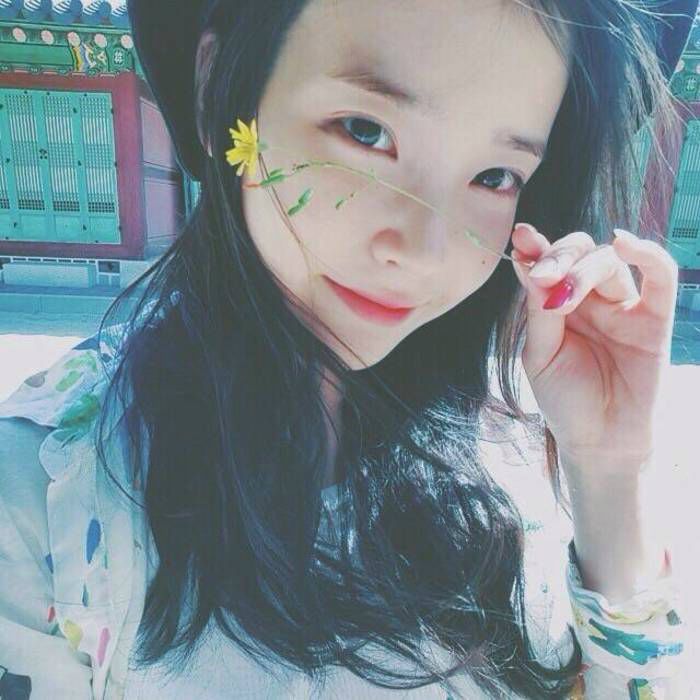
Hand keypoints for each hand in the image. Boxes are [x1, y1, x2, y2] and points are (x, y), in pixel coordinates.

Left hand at [510, 223, 677, 478]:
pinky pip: (660, 277)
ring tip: (564, 289)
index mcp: (557, 306)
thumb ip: (539, 311)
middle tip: (543, 275)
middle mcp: (590, 300)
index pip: (550, 264)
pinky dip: (647, 254)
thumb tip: (531, 264)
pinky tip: (625, 244)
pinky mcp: (655, 319)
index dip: (537, 248)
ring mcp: (623, 306)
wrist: (598, 440)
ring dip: (584, 268)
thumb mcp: (540, 355)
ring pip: (610, 262)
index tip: (521, 237)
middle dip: (559, 258)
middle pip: (580, 254)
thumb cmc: (565, 400)